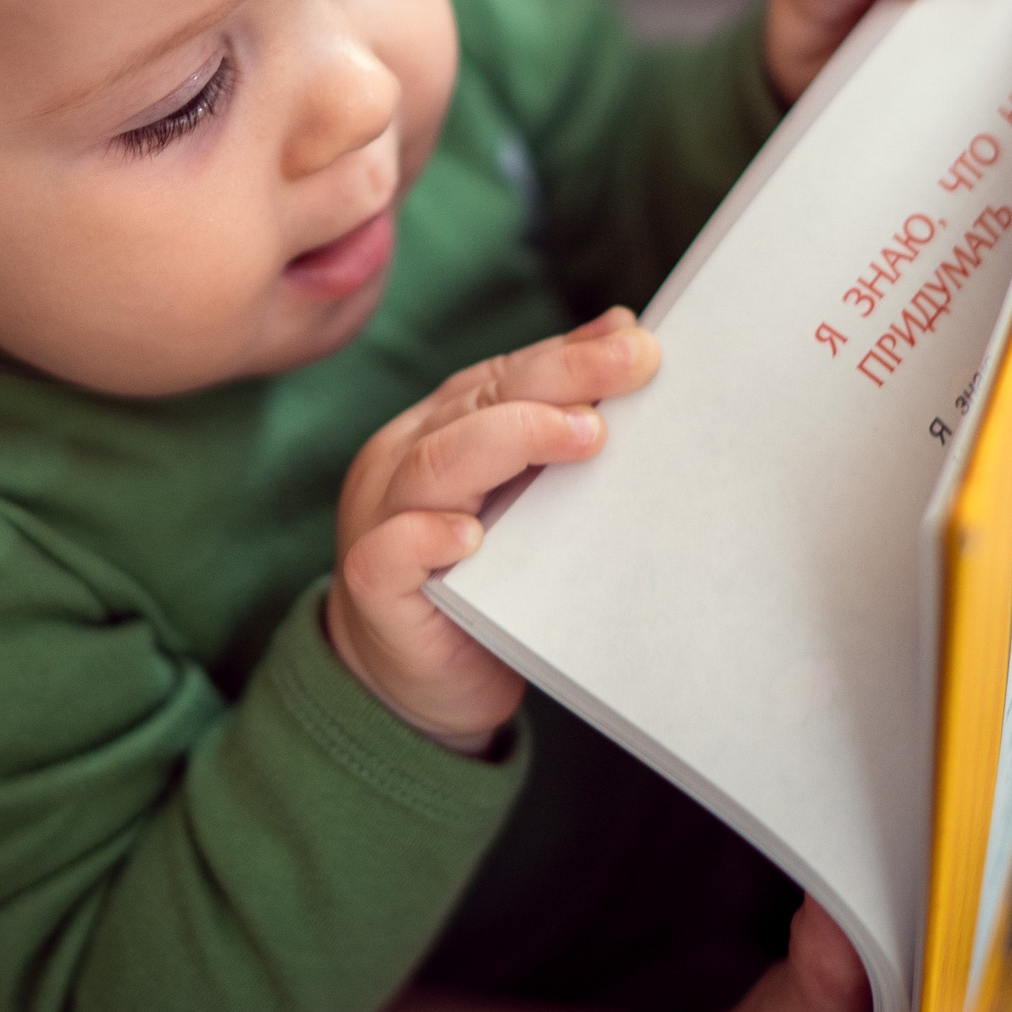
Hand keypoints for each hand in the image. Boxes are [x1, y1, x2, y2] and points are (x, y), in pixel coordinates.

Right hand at [326, 308, 661, 749]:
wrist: (415, 680)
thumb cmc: (481, 578)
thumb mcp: (525, 492)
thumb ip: (558, 417)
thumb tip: (623, 331)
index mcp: (441, 427)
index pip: (505, 376)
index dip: (571, 355)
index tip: (641, 343)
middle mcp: (405, 460)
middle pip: (479, 404)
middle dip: (561, 378)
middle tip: (634, 364)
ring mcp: (379, 517)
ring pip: (433, 462)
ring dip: (511, 440)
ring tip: (586, 435)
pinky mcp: (371, 584)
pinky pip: (388, 552)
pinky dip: (425, 537)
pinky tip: (469, 536)